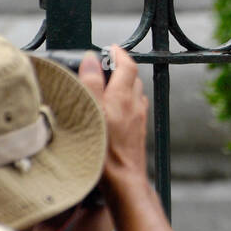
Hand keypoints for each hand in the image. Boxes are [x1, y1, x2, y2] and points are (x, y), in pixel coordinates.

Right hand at [78, 45, 149, 186]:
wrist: (124, 181)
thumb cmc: (106, 151)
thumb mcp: (92, 112)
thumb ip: (92, 84)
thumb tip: (91, 59)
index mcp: (123, 97)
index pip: (127, 65)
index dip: (119, 53)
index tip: (109, 48)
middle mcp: (135, 105)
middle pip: (132, 78)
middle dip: (120, 68)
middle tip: (103, 66)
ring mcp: (139, 119)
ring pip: (135, 93)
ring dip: (124, 85)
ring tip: (106, 86)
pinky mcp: (138, 132)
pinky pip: (135, 108)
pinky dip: (126, 101)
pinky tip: (114, 110)